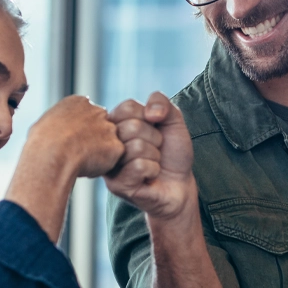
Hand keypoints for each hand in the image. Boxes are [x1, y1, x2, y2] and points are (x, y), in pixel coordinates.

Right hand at [26, 95, 123, 179]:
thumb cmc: (41, 142)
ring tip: (81, 163)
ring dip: (100, 153)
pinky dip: (104, 166)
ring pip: (110, 142)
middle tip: (79, 154)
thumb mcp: (45, 123)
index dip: (81, 132)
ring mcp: (109, 128)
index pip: (88, 115)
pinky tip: (88, 169)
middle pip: (103, 126)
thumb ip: (59, 122)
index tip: (72, 142)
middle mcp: (97, 111)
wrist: (51, 154)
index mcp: (78, 102)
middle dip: (95, 140)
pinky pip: (114, 158)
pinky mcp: (116, 146)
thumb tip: (58, 129)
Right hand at [105, 92, 195, 219]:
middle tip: (155, 149)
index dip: (149, 118)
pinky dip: (153, 169)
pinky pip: (138, 166)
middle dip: (155, 139)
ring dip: (154, 156)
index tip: (153, 129)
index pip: (127, 107)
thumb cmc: (172, 152)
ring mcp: (109, 165)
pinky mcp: (116, 185)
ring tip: (152, 162)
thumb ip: (161, 102)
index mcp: (115, 123)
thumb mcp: (172, 120)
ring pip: (136, 147)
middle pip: (131, 127)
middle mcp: (107, 143)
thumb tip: (150, 112)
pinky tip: (150, 176)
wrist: (180, 184)